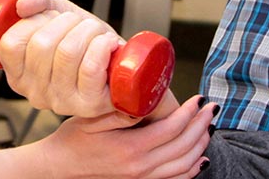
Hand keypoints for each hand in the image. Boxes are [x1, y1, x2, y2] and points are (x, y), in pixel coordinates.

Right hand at [0, 0, 121, 116]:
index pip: (10, 45)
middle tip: (78, 24)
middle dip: (67, 21)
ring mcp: (62, 102)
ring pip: (68, 51)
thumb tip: (25, 2)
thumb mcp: (55, 14)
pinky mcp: (89, 105)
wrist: (118, 62)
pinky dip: (103, 44)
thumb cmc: (83, 42)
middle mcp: (35, 93)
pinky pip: (91, 66)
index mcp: (18, 74)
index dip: (33, 21)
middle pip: (41, 44)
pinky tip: (107, 44)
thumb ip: (36, 1)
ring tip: (95, 33)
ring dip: (88, 30)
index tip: (49, 18)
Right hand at [35, 94, 214, 178]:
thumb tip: (145, 99)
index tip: (198, 99)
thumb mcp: (91, 119)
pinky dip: (191, 169)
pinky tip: (198, 157)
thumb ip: (119, 110)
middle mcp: (140, 168)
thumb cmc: (71, 141)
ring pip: (184, 166)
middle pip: (184, 147)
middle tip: (211, 109)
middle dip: (201, 126)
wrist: (58, 169)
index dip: (189, 113)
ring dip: (200, 145)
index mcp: (130, 149)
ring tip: (208, 127)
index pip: (172, 129)